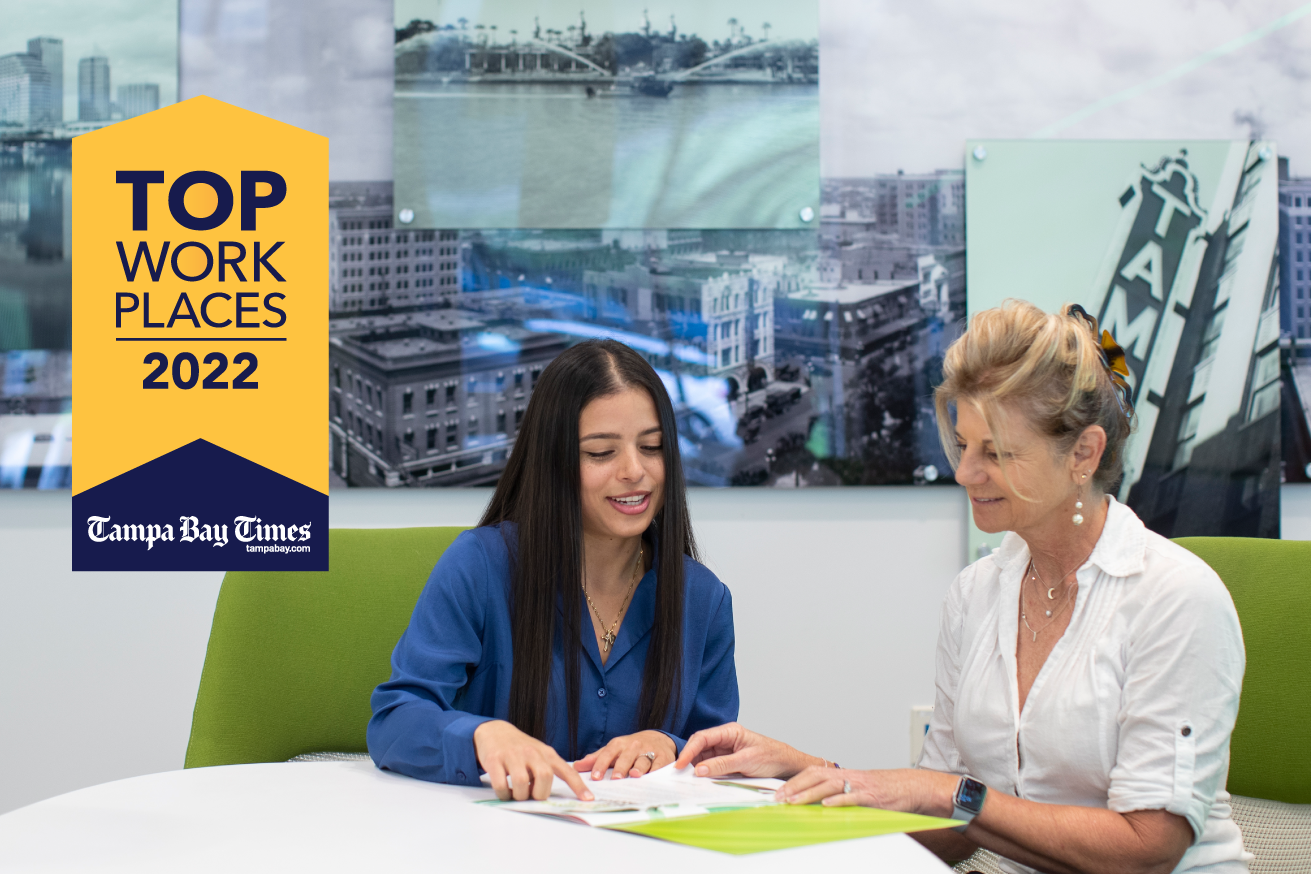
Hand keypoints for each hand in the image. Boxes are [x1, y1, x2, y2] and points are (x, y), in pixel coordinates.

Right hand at [473, 719, 592, 801]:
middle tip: (531, 795)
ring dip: (519, 796)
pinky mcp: (495, 760)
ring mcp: (513, 755)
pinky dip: (503, 794)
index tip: (588, 799)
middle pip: (544, 778)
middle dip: (538, 794)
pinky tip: (504, 791)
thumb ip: (548, 770)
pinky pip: (501, 785)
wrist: (495, 732)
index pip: (567, 771)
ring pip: (522, 784)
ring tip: (515, 793)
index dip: (578, 786)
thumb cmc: (520, 748)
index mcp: (546, 753)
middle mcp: (532, 752)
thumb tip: (553, 795)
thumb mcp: (538, 754)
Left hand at [574, 730, 676, 779]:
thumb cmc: (630, 748)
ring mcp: (649, 752)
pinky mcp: (662, 758)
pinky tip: (652, 777)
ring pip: (642, 761)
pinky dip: (656, 771)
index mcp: (619, 745)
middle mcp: (634, 747)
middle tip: (615, 778)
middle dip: (620, 767)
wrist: (657, 738)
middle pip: (625, 757)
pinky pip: (659, 765)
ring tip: (634, 775)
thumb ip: (596, 758)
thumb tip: (576, 766)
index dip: (601, 765)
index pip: (608, 754)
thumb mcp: (613, 750)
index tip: (595, 777)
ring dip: (638, 768)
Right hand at [673, 722, 819, 778]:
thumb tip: (700, 769)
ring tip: (688, 780)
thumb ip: (722, 765)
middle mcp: (725, 740)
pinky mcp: (727, 764)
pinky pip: (711, 768)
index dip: (689, 750)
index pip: (703, 738)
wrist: (788, 766)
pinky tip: (701, 782)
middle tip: (679, 775)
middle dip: (689, 760)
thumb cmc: (773, 757)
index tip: (680, 764)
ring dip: (696, 769)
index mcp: (730, 731)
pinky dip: (705, 775)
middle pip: (700, 748)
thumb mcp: (747, 761)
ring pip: (703, 759)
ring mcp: (725, 752)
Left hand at [776, 766, 955, 815]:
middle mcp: (849, 775)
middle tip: (780, 797)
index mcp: (844, 773)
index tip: (780, 791)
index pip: (813, 772)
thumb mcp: (859, 787)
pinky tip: (826, 806)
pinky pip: (852, 797)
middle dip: (795, 786)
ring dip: (809, 793)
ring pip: (830, 785)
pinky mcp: (872, 796)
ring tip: (794, 802)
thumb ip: (840, 792)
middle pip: (816, 775)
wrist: (911, 786)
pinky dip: (838, 801)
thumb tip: (818, 802)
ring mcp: (860, 784)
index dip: (795, 780)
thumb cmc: (884, 790)